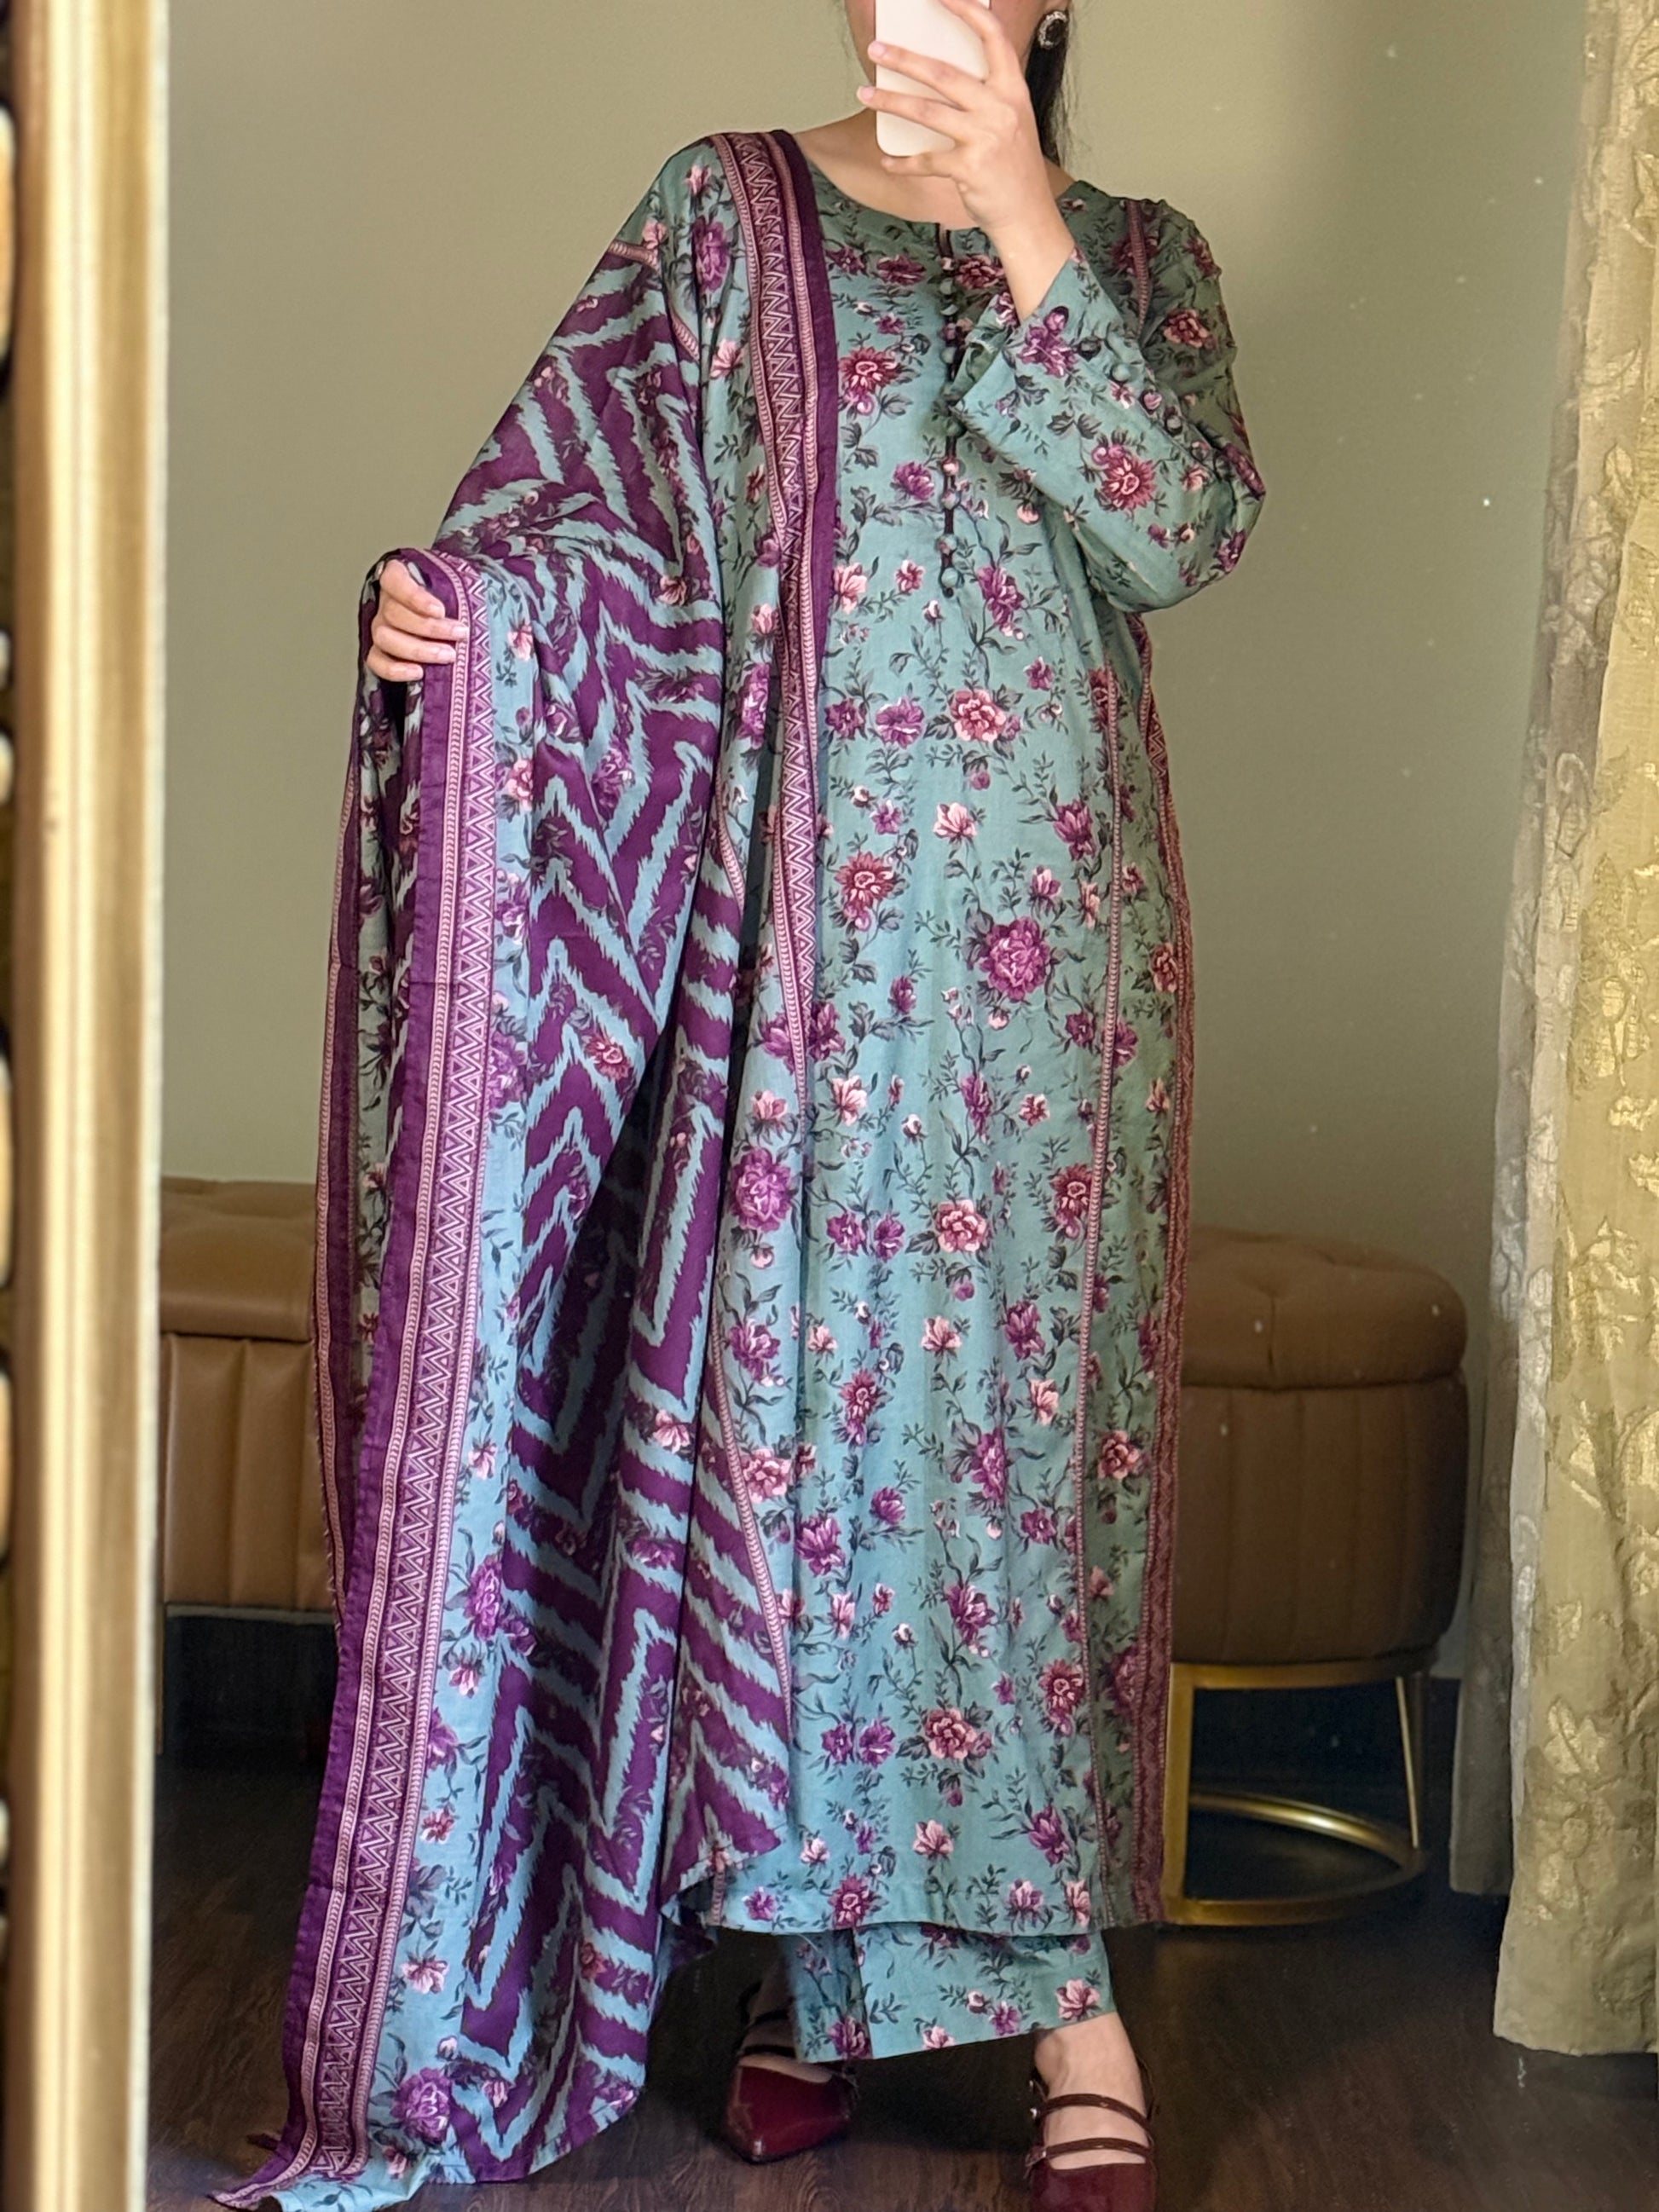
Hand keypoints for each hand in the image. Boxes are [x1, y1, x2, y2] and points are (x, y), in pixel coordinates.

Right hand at [365, 557, 467, 683]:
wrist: (454, 626)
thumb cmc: (459, 602)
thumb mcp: (465, 588)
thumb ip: (469, 587)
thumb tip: (491, 597)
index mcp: (400, 579)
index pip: (394, 579)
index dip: (414, 596)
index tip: (440, 610)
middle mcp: (386, 602)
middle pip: (392, 613)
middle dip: (429, 627)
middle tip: (459, 635)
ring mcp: (381, 628)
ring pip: (385, 637)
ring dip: (418, 649)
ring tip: (449, 655)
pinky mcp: (382, 653)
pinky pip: (377, 662)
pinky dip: (394, 670)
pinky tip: (418, 673)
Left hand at [859, 0, 1073, 309]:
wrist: (1028, 215)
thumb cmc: (1013, 168)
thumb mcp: (1010, 121)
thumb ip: (984, 97)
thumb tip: (937, 77)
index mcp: (1013, 89)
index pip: (993, 36)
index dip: (967, 10)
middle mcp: (1001, 108)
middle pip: (944, 72)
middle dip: (904, 59)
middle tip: (877, 50)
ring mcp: (985, 138)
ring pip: (927, 111)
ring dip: (891, 101)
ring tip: (866, 93)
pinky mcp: (970, 168)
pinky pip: (926, 160)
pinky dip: (903, 162)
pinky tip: (888, 161)